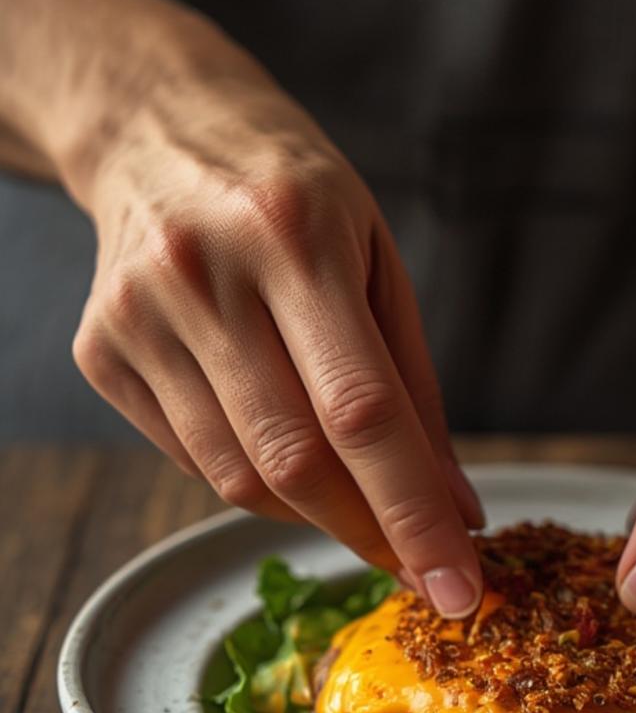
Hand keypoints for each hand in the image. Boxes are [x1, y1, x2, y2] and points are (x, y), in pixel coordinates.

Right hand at [71, 41, 483, 616]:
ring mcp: (139, 316)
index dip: (414, 513)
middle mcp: (204, 275)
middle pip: (295, 460)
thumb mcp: (377, 258)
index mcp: (294, 237)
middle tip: (420, 567)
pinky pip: (193, 460)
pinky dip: (256, 481)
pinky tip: (283, 447)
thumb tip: (456, 506)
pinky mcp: (99, 351)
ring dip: (315, 515)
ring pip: (238, 477)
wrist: (154, 126)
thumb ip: (416, 388)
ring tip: (357, 501)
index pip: (363, 412)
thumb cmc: (293, 193)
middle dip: (370, 534)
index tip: (459, 586)